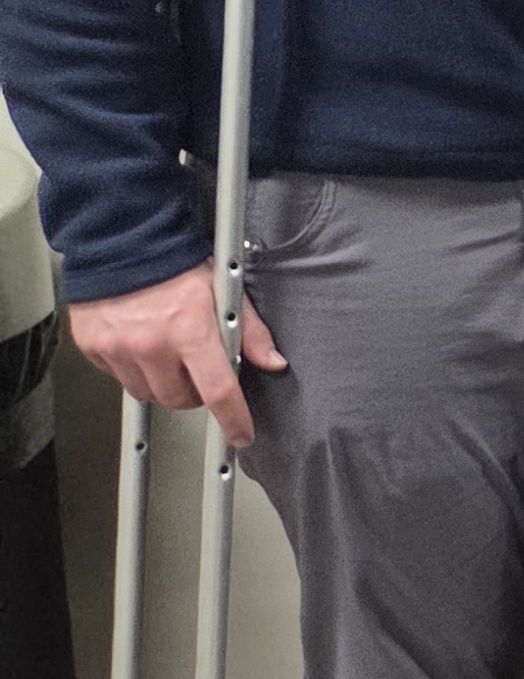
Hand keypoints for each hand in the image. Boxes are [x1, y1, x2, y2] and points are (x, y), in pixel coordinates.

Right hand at [70, 266, 286, 450]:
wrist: (120, 244)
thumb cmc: (175, 264)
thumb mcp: (224, 290)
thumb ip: (251, 330)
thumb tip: (273, 361)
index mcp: (190, 330)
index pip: (218, 389)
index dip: (233, 418)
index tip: (241, 434)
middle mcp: (151, 344)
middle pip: (180, 399)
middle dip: (196, 393)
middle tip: (199, 370)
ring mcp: (119, 349)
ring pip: (149, 394)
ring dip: (164, 384)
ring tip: (169, 353)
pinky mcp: (95, 349)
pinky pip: (121, 379)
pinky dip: (136, 371)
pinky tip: (142, 345)